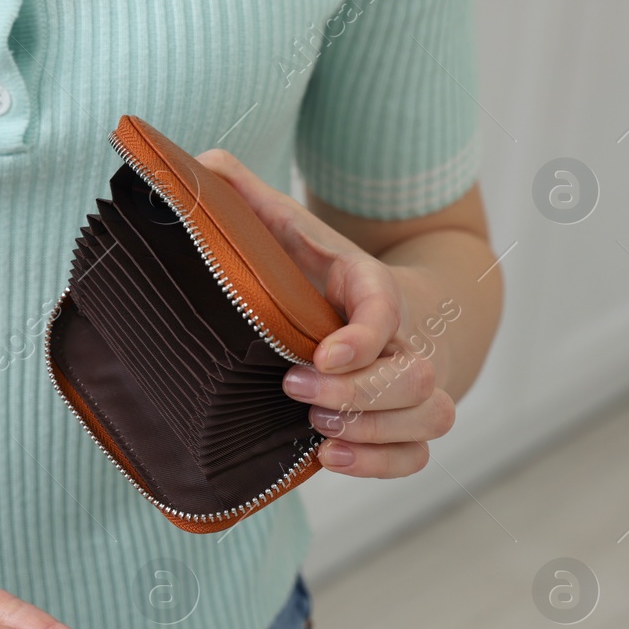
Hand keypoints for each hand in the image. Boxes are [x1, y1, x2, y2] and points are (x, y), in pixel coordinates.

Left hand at [196, 149, 455, 478]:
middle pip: (415, 375)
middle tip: (295, 388)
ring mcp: (413, 387)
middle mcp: (406, 340)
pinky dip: (382, 464)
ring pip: (429, 416)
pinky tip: (332, 457)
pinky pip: (419, 455)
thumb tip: (198, 164)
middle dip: (358, 393)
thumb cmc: (326, 272)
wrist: (396, 305)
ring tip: (316, 428)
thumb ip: (247, 199)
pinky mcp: (407, 425)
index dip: (362, 335)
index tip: (322, 354)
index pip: (385, 308)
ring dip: (374, 431)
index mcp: (373, 288)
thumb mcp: (289, 230)